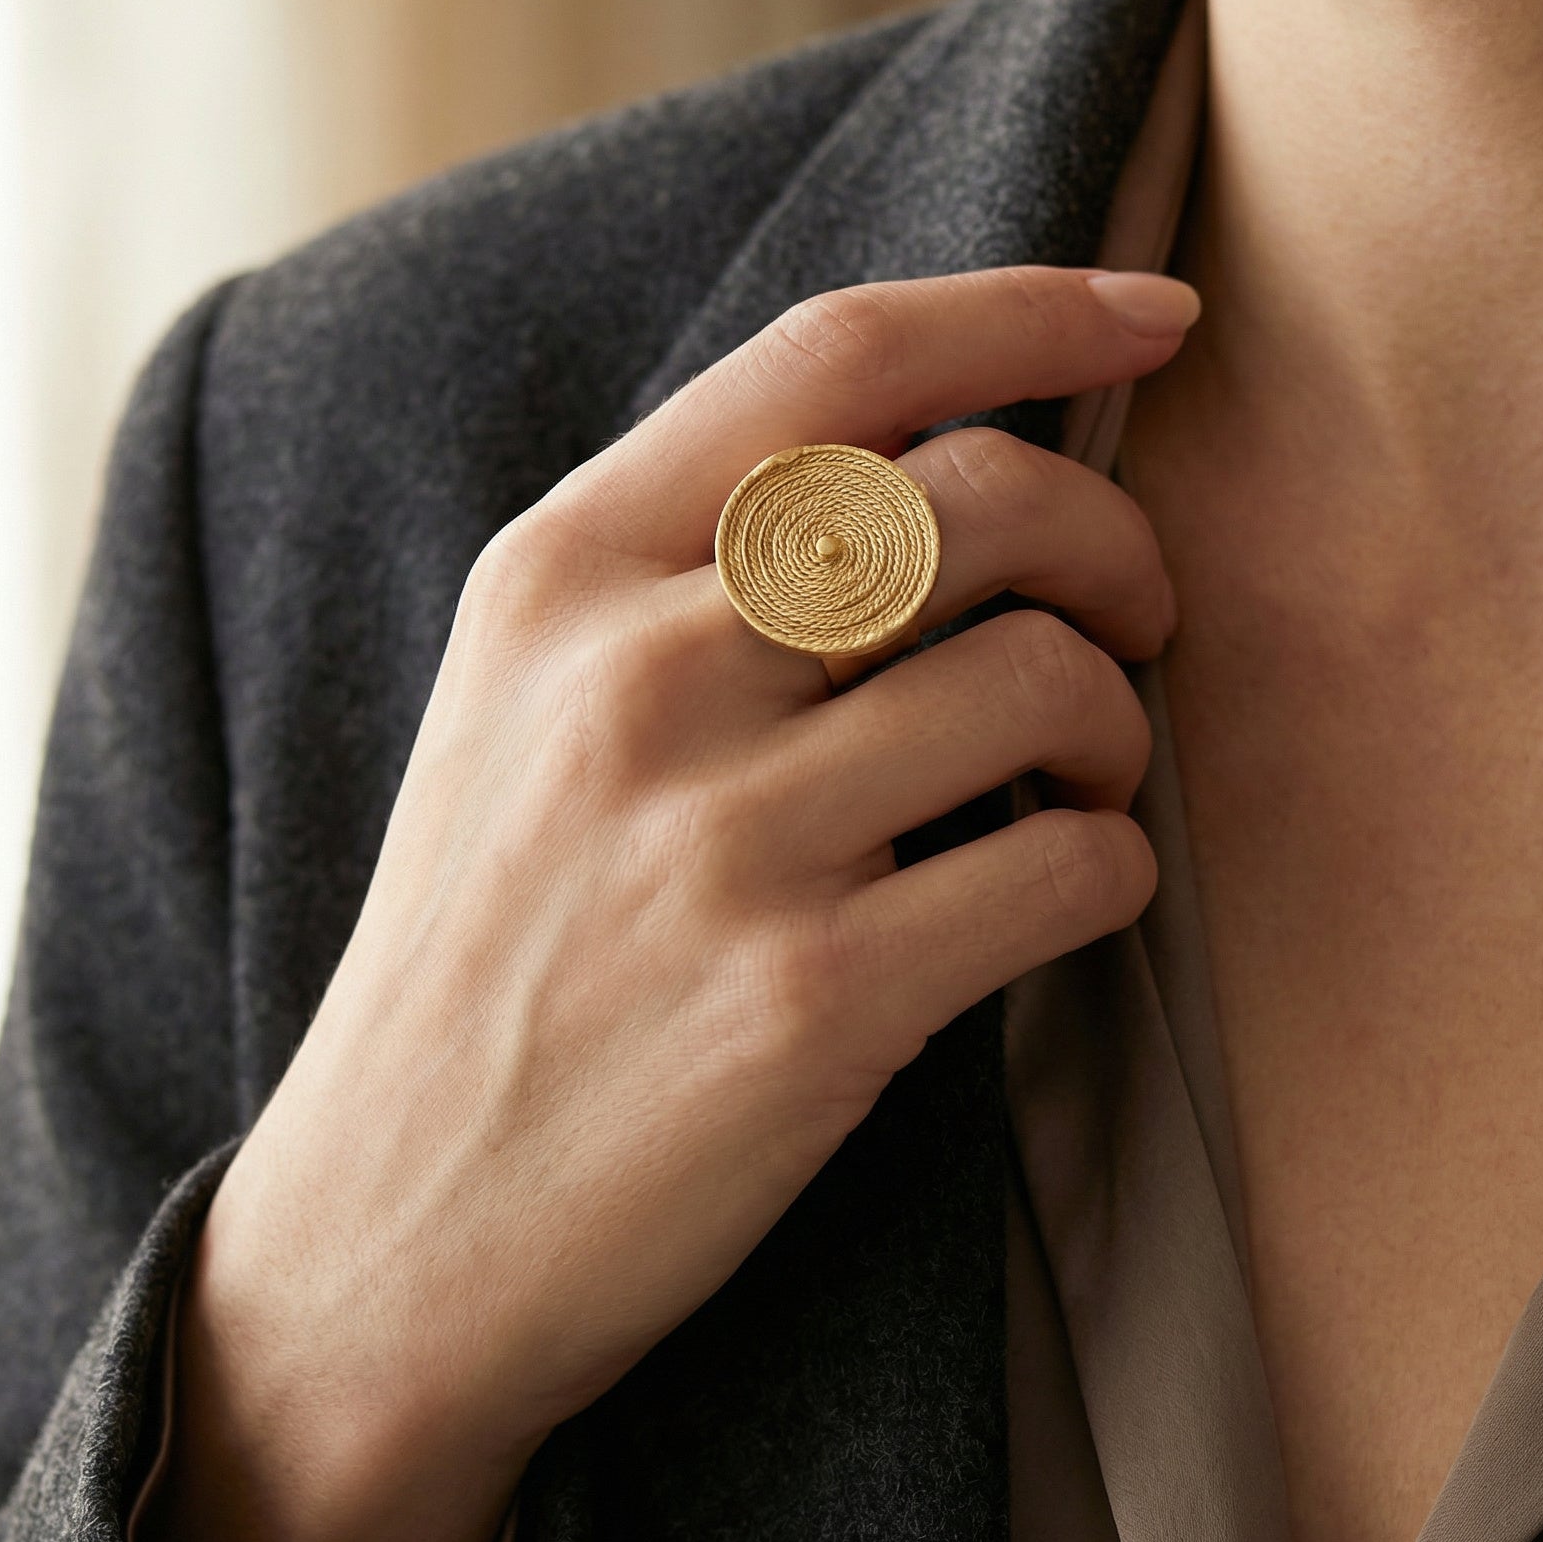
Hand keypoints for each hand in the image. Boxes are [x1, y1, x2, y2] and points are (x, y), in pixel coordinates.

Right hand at [145, 265, 1197, 1541]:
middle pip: (980, 497)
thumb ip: (686, 570)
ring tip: (1084, 775)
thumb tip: (934, 476)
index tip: (1153, 315)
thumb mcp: (520, 706)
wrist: (389, 1233)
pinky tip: (1057, 890)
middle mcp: (635, 671)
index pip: (834, 356)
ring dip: (1117, 722)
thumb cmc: (489, 947)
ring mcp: (720, 834)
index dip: (1028, 308)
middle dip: (1116, 539)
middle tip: (1137, 612)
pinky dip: (1110, 867)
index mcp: (562, 570)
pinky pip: (1068, 865)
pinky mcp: (809, 997)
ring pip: (1046, 677)